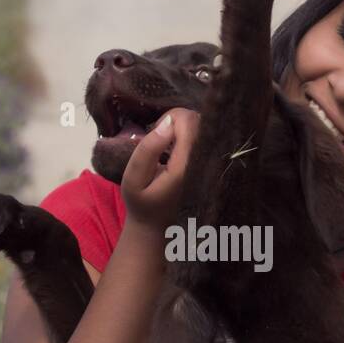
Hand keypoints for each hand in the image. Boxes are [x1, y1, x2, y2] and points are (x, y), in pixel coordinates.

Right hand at [121, 107, 198, 233]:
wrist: (155, 223)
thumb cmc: (141, 201)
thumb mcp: (134, 178)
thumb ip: (148, 150)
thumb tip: (168, 122)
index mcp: (186, 167)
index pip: (190, 123)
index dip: (171, 118)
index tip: (156, 131)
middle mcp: (204, 163)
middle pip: (199, 120)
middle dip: (177, 120)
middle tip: (159, 136)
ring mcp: (209, 164)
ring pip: (203, 125)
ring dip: (182, 126)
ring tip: (166, 142)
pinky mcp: (208, 163)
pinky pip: (203, 135)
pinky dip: (188, 134)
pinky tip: (175, 146)